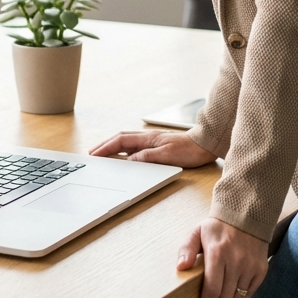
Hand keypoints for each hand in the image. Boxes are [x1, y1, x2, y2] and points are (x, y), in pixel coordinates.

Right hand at [89, 129, 215, 166]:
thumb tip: (128, 160)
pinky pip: (134, 146)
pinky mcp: (157, 145)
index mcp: (148, 139)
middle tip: (92, 153)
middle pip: (121, 139)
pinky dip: (123, 149)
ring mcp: (152, 141)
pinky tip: (123, 155)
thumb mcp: (166, 156)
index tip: (94, 154)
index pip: (121, 141)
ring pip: (127, 142)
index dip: (106, 147)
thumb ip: (146, 157)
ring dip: (113, 146)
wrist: (205, 144)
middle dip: (105, 145)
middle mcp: (148, 138)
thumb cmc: (189, 150)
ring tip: (102, 153)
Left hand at [177, 218, 268, 297]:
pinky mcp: (261, 269)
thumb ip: (186, 249)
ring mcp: (250, 266)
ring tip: (220, 295)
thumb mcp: (198, 232)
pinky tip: (232, 287)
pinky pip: (248, 294)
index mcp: (217, 253)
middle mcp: (236, 261)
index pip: (212, 290)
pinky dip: (239, 296)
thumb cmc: (218, 227)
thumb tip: (181, 268)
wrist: (247, 215)